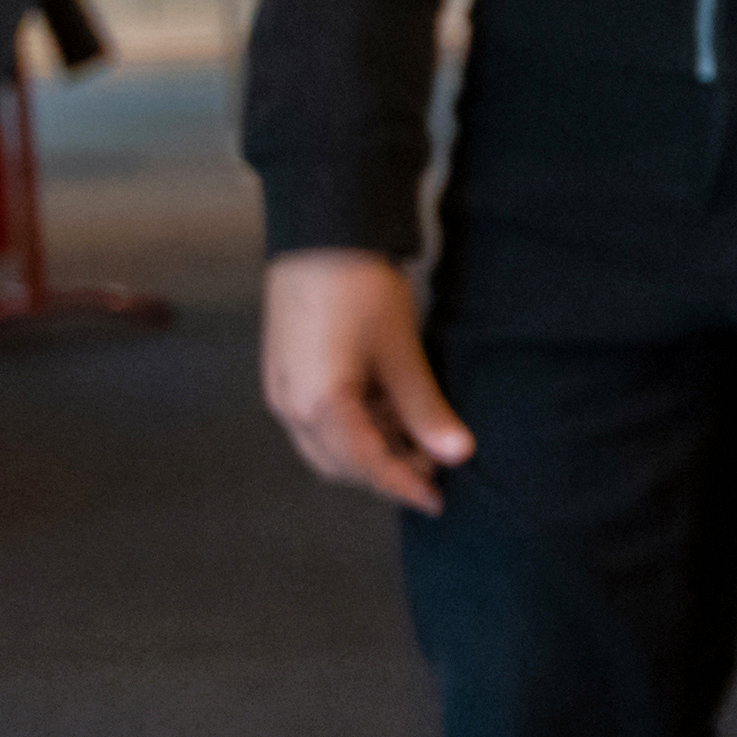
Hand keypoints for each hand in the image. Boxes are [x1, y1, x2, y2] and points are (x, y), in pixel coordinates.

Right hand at [264, 247, 472, 510]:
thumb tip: (456, 455)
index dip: (404, 486)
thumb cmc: (361, 289)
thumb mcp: (403, 352)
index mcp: (318, 405)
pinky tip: (389, 407)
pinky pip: (317, 421)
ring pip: (326, 445)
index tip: (438, 501)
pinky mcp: (283, 374)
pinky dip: (354, 426)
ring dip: (371, 448)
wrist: (320, 235)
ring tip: (417, 428)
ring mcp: (280, 391)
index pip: (365, 467)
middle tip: (434, 459)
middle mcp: (288, 407)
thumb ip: (425, 409)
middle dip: (386, 470)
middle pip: (340, 465)